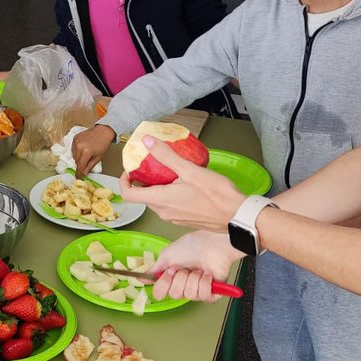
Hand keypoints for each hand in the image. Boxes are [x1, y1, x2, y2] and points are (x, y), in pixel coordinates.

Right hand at [71, 124, 113, 175]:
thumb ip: (89, 166)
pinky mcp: (75, 138)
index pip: (80, 166)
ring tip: (86, 153)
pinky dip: (77, 151)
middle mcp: (79, 146)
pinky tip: (83, 148)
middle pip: (76, 161)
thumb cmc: (103, 144)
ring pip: (74, 155)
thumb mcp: (98, 157)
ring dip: (78, 157)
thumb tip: (84, 174)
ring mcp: (76, 142)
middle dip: (81, 164)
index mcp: (86, 152)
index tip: (78, 177)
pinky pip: (73, 149)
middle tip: (87, 162)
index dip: (79, 173)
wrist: (103, 131)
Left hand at [119, 135, 245, 231]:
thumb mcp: (190, 170)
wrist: (237, 216)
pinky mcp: (184, 219)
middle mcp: (164, 212)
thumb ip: (167, 156)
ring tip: (169, 171)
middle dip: (143, 181)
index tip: (130, 170)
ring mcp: (174, 217)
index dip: (124, 181)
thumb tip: (147, 142)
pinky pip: (169, 206)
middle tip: (152, 165)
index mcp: (160, 200)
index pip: (128, 194)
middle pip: (143, 196)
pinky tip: (183, 183)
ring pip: (157, 201)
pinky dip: (169, 194)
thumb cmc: (216, 195)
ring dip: (157, 187)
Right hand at [149, 231, 242, 300]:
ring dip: (193, 279)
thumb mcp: (166, 256)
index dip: (164, 284)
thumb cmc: (192, 245)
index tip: (168, 273)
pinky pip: (204, 296)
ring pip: (190, 295)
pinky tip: (207, 274)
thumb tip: (140, 279)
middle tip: (184, 269)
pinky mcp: (212, 292)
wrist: (211, 245)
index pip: (162, 292)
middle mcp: (184, 284)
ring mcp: (198, 289)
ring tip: (198, 269)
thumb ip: (153, 270)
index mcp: (173, 276)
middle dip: (180, 279)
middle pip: (175, 294)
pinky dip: (204, 283)